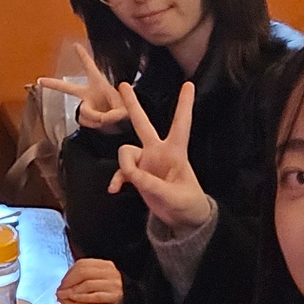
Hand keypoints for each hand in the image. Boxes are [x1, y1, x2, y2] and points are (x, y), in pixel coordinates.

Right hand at [45, 44, 130, 131]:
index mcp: (99, 84)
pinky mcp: (87, 119)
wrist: (126, 126)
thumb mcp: (124, 110)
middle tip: (40, 80)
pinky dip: (95, 125)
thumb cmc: (127, 112)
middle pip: (69, 88)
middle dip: (53, 84)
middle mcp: (89, 94)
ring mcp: (87, 106)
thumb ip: (113, 115)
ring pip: (83, 113)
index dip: (82, 56)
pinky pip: (85, 122)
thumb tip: (102, 119)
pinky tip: (104, 126)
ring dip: (96, 118)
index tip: (76, 45)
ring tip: (109, 119)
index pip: (90, 67)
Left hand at [57, 258, 123, 303]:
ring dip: (72, 291)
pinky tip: (74, 299)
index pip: (82, 264)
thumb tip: (64, 285)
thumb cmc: (112, 291)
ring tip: (64, 296)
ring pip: (88, 284)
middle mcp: (110, 272)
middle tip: (60, 291)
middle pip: (83, 273)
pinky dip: (82, 297)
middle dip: (68, 282)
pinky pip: (95, 295)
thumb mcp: (101, 279)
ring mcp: (113, 284)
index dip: (68, 274)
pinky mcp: (115, 296)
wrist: (135, 301)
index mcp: (104, 265)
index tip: (61, 283)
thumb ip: (86, 278)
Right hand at [110, 82, 213, 233]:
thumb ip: (151, 184)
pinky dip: (117, 179)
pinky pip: (121, 171)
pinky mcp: (138, 175)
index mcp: (175, 152)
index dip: (184, 105)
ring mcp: (146, 162)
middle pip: (143, 124)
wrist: (183, 219)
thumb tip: (130, 174)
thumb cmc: (187, 203)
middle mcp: (158, 152)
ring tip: (130, 182)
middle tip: (123, 85)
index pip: (181, 124)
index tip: (189, 84)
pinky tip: (115, 189)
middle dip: (133, 105)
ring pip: (126, 152)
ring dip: (125, 166)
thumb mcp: (173, 196)